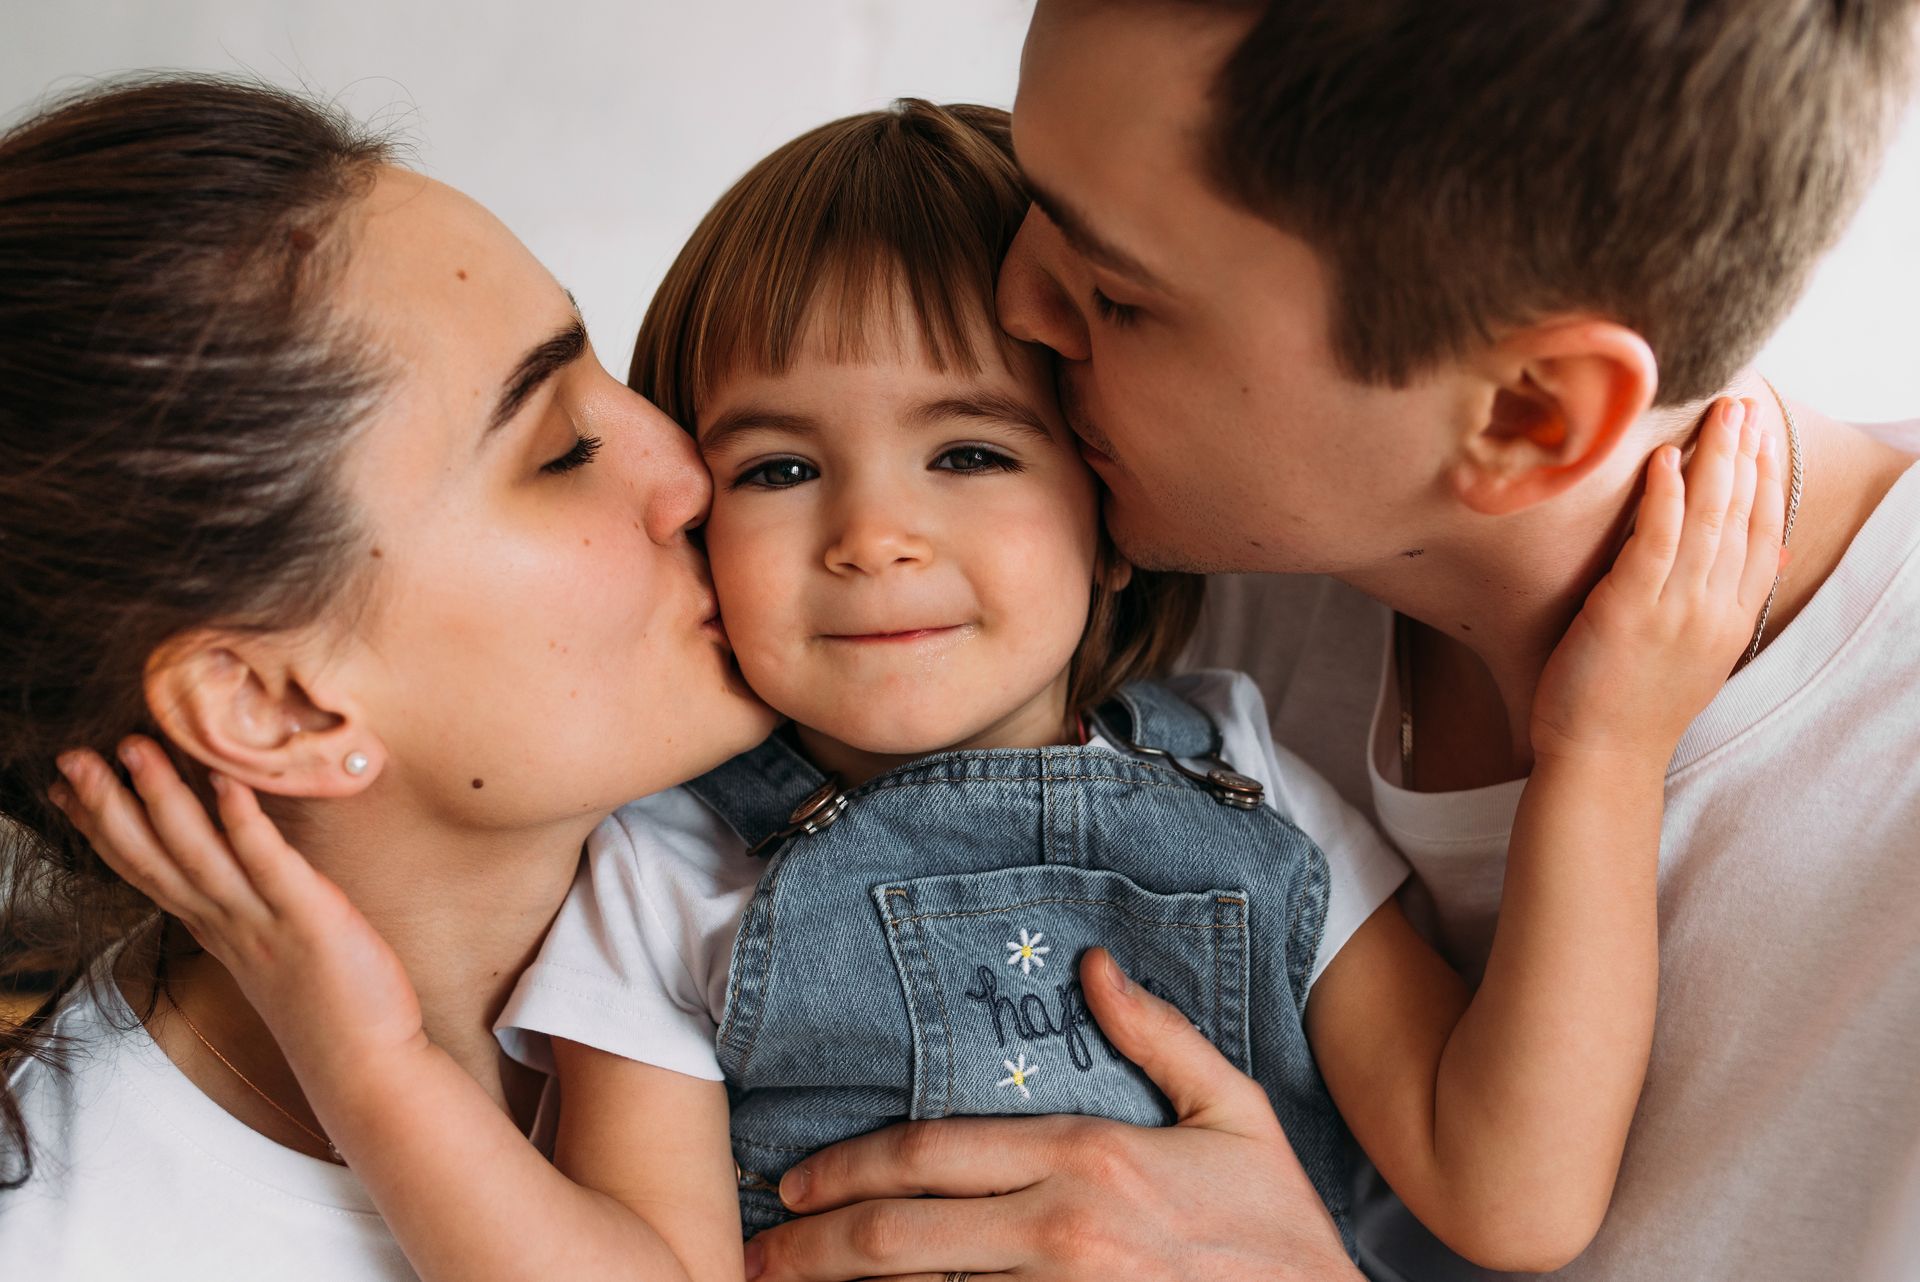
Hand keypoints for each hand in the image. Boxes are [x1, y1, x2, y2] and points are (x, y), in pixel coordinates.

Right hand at [48, 739, 424, 1076]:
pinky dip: (245, 823)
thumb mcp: (273, 952)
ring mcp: (264, 924)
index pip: (145, 871)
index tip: (64, 786)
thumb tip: (236, 872)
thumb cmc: (331, 1006)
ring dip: (165, 800)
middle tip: (72, 756)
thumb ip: (247, 911)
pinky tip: (226, 783)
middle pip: (155, 858)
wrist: (366, 1069)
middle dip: (110, 805)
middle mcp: (228, 925)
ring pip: (199, 855)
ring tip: (135, 748)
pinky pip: (269, 865)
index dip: (102, 827)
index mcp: (216, 929)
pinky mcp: (310, 920)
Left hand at [742, 948, 1359, 1281]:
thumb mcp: (1236, 1111)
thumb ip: (1157, 1038)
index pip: (933, 1155)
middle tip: (758, 1253)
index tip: (797, 1179)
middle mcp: (1062, 1230)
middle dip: (814, 1246)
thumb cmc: (1280, 1229)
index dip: (850, 1166)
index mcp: (1088, 1159)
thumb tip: (1093, 967)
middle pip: (901, 1237)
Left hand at [1532, 396, 1785, 763]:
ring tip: (1716, 413)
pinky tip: (1665, 460)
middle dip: (1745, 454)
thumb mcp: (1699, 655)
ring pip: (1707, 520)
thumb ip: (1726, 605)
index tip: (1762, 435)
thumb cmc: (1633, 707)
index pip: (1762, 534)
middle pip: (1741, 517)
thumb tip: (1762, 561)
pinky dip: (1663, 497)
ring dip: (1714, 460)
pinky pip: (1655, 542)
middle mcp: (1714, 610)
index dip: (1765, 480)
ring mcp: (1676, 610)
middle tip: (1742, 403)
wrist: (1601, 760)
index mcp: (1733, 618)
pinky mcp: (1630, 610)